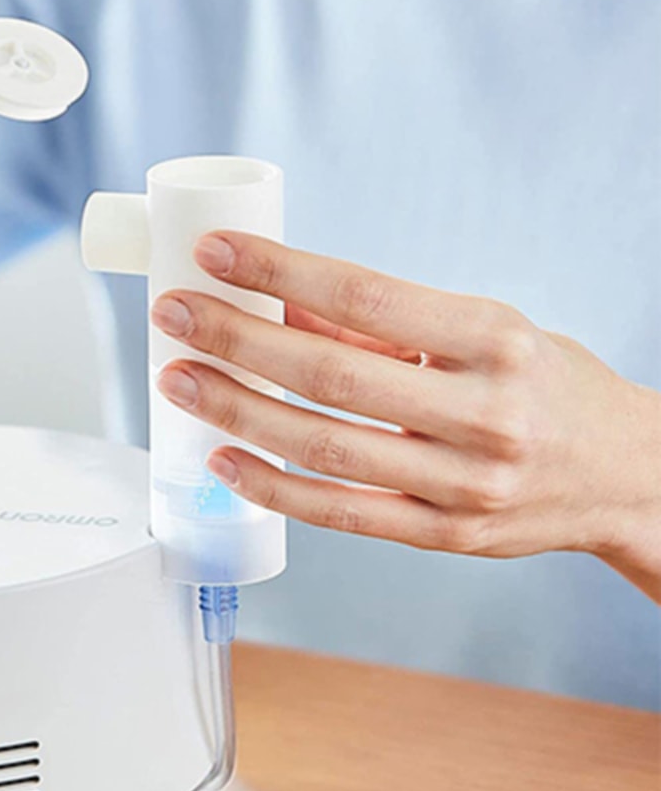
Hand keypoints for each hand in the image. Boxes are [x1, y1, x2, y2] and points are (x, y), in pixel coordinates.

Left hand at [152, 233, 660, 598]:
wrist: (627, 477)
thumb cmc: (546, 388)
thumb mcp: (487, 330)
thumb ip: (385, 324)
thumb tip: (281, 303)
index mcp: (493, 339)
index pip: (367, 297)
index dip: (281, 273)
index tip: (216, 253)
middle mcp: (482, 412)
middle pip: (330, 375)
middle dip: (236, 340)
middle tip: (175, 314)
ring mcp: (463, 483)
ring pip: (323, 447)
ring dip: (236, 410)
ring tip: (178, 379)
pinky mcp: (446, 536)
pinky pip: (341, 513)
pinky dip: (273, 487)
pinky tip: (224, 458)